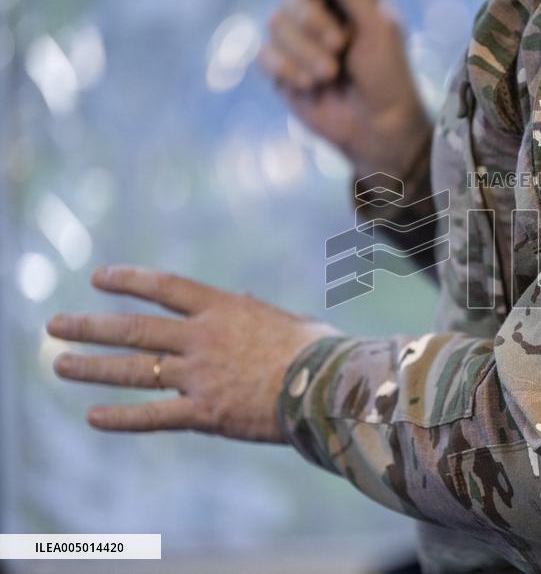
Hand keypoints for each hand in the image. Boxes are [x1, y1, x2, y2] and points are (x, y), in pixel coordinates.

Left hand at [47, 266, 336, 442]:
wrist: (328, 385)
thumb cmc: (320, 350)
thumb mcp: (287, 320)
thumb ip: (258, 312)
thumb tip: (244, 299)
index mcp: (225, 310)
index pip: (165, 288)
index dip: (128, 281)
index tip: (98, 279)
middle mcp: (203, 339)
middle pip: (136, 329)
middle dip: (91, 326)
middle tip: (56, 325)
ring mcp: (201, 376)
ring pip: (135, 370)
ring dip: (94, 367)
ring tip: (61, 365)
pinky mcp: (206, 413)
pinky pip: (154, 416)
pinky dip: (122, 417)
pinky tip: (93, 417)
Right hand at [259, 0, 430, 177]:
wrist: (378, 127)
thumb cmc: (388, 77)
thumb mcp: (378, 28)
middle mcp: (319, 11)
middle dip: (312, 18)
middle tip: (340, 46)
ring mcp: (297, 40)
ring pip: (275, 23)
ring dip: (304, 50)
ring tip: (331, 74)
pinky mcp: (281, 69)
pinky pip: (265, 55)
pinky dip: (287, 68)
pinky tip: (310, 84)